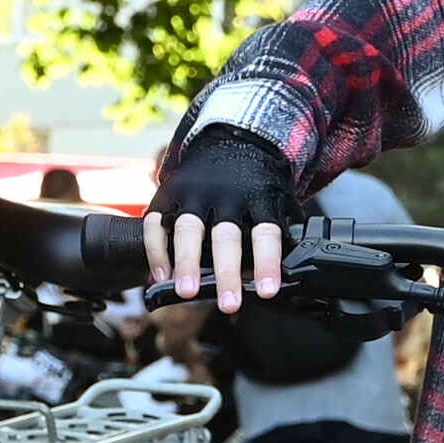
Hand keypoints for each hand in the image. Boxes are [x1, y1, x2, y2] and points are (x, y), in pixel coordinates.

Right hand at [147, 132, 300, 304]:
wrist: (231, 139)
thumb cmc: (257, 184)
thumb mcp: (278, 200)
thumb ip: (281, 234)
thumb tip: (287, 277)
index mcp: (258, 198)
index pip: (266, 233)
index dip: (267, 263)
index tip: (267, 291)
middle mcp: (226, 195)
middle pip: (225, 236)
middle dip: (226, 272)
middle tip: (228, 303)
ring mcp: (194, 193)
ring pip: (188, 229)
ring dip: (185, 262)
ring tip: (185, 292)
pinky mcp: (169, 193)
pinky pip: (157, 224)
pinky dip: (156, 251)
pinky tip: (161, 276)